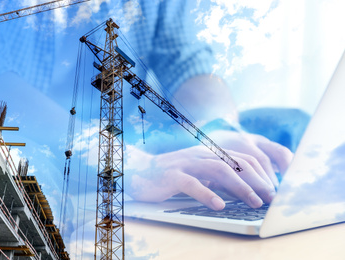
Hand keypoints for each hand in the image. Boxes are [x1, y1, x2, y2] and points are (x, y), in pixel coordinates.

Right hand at [126, 133, 291, 209]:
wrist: (140, 170)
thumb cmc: (172, 175)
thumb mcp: (199, 174)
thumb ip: (218, 178)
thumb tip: (245, 191)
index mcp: (210, 153)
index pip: (242, 158)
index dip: (261, 174)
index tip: (273, 191)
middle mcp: (201, 155)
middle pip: (236, 163)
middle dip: (257, 181)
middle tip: (271, 198)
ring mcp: (187, 163)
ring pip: (219, 170)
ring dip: (240, 186)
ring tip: (254, 202)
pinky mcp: (172, 175)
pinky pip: (192, 184)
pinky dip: (207, 194)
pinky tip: (219, 205)